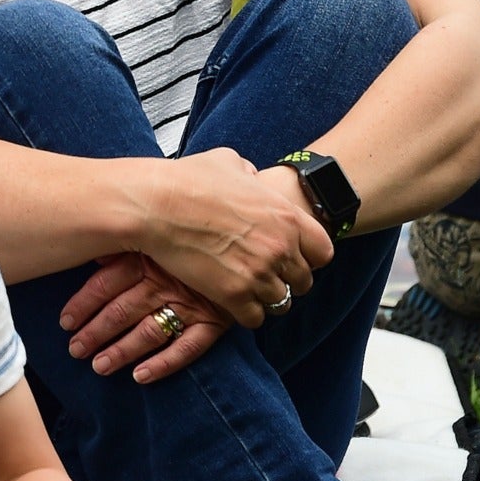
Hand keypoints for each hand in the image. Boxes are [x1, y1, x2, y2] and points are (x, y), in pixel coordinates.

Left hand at [58, 253, 229, 381]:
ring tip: (99, 367)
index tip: (65, 323)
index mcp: (147, 258)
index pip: (105, 284)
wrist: (245, 245)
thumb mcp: (155, 236)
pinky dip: (163, 364)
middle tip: (76, 350)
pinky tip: (140, 377)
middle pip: (121, 311)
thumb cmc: (190, 239)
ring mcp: (191, 303)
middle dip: (95, 333)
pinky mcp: (215, 322)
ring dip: (121, 352)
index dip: (82, 305)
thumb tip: (87, 251)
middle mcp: (166, 282)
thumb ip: (123, 246)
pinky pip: (187, 347)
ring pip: (148, 332)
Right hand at [143, 152, 331, 326]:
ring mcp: (259, 274)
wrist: (155, 205)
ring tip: (245, 289)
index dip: (308, 256)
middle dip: (286, 279)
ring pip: (281, 302)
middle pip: (304, 281)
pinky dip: (244, 312)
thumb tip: (252, 178)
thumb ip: (251, 175)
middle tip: (264, 274)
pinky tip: (230, 300)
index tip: (292, 257)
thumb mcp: (229, 162)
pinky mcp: (234, 296)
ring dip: (265, 298)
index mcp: (286, 217)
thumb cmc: (186, 180)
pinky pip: (255, 318)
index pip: (323, 252)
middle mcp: (280, 248)